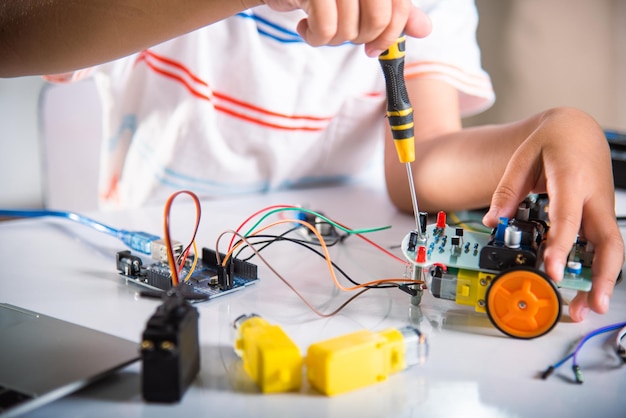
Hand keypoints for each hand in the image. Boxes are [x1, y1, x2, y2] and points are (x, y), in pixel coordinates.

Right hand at [263, 0, 431, 54]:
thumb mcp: (359, 0)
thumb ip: (392, 11)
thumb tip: (424, 29)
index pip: (398, 7)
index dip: (390, 34)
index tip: (374, 50)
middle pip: (377, 21)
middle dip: (360, 39)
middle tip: (342, 35)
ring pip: (349, 29)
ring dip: (332, 39)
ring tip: (318, 25)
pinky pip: (325, 29)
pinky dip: (314, 37)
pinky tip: (305, 26)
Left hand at [482, 107, 623, 321]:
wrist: (578, 129)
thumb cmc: (552, 141)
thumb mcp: (523, 158)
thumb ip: (507, 191)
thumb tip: (494, 221)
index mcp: (572, 179)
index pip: (568, 219)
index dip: (562, 247)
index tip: (554, 271)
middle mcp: (594, 198)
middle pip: (607, 242)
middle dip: (601, 276)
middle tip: (589, 305)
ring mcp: (601, 208)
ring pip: (610, 248)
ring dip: (601, 278)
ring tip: (585, 306)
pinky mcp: (600, 216)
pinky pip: (602, 245)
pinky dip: (596, 267)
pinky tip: (583, 286)